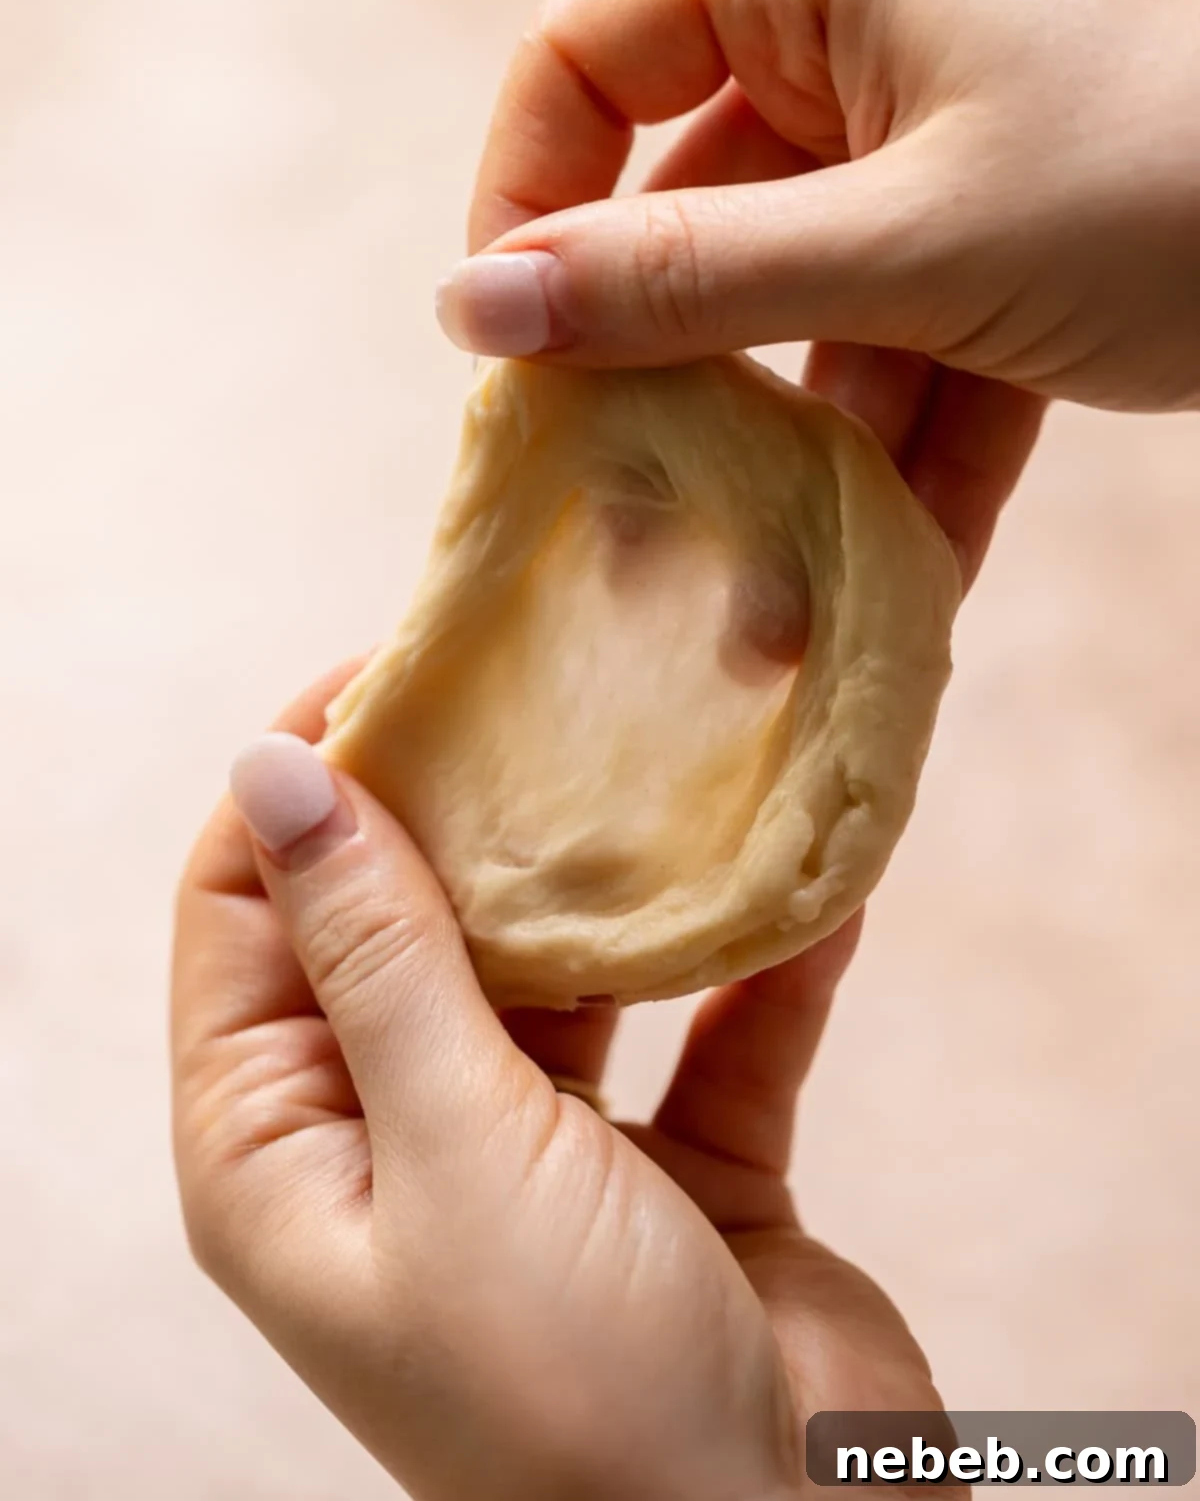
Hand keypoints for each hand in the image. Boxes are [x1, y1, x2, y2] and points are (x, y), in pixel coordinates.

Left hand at [173, 664, 946, 1500]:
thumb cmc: (575, 1398)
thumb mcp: (453, 1152)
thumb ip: (376, 954)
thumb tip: (274, 771)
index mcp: (280, 1152)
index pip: (243, 914)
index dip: (303, 783)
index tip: (400, 666)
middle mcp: (396, 1139)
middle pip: (401, 920)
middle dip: (466, 806)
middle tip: (546, 682)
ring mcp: (540, 1155)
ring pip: (554, 966)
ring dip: (612, 877)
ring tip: (667, 749)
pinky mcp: (678, 1171)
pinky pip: (708, 1032)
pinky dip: (753, 963)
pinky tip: (812, 874)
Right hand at [435, 0, 1199, 568]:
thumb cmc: (1172, 181)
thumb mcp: (909, 241)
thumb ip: (685, 280)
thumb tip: (475, 311)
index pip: (592, 51)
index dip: (528, 194)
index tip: (510, 348)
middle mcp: (868, 41)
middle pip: (694, 209)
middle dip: (665, 376)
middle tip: (620, 518)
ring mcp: (941, 153)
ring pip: (804, 311)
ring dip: (786, 461)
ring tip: (753, 612)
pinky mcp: (1004, 249)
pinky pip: (910, 357)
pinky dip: (897, 467)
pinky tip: (879, 595)